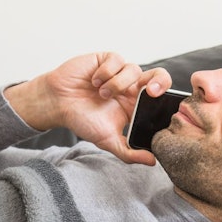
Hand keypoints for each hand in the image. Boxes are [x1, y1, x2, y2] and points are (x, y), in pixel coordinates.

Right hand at [4, 52, 171, 164]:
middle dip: (160, 81)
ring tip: (101, 94)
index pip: (160, 97)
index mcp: (135, 104)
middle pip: (159, 76)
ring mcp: (120, 72)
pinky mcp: (107, 59)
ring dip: (117, 84)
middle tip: (150, 91)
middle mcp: (131, 87)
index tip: (157, 104)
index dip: (165, 97)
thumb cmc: (81, 120)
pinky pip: (117, 60)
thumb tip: (153, 162)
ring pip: (134, 69)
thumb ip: (129, 152)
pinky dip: (106, 72)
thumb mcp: (107, 140)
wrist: (57, 103)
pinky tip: (94, 81)